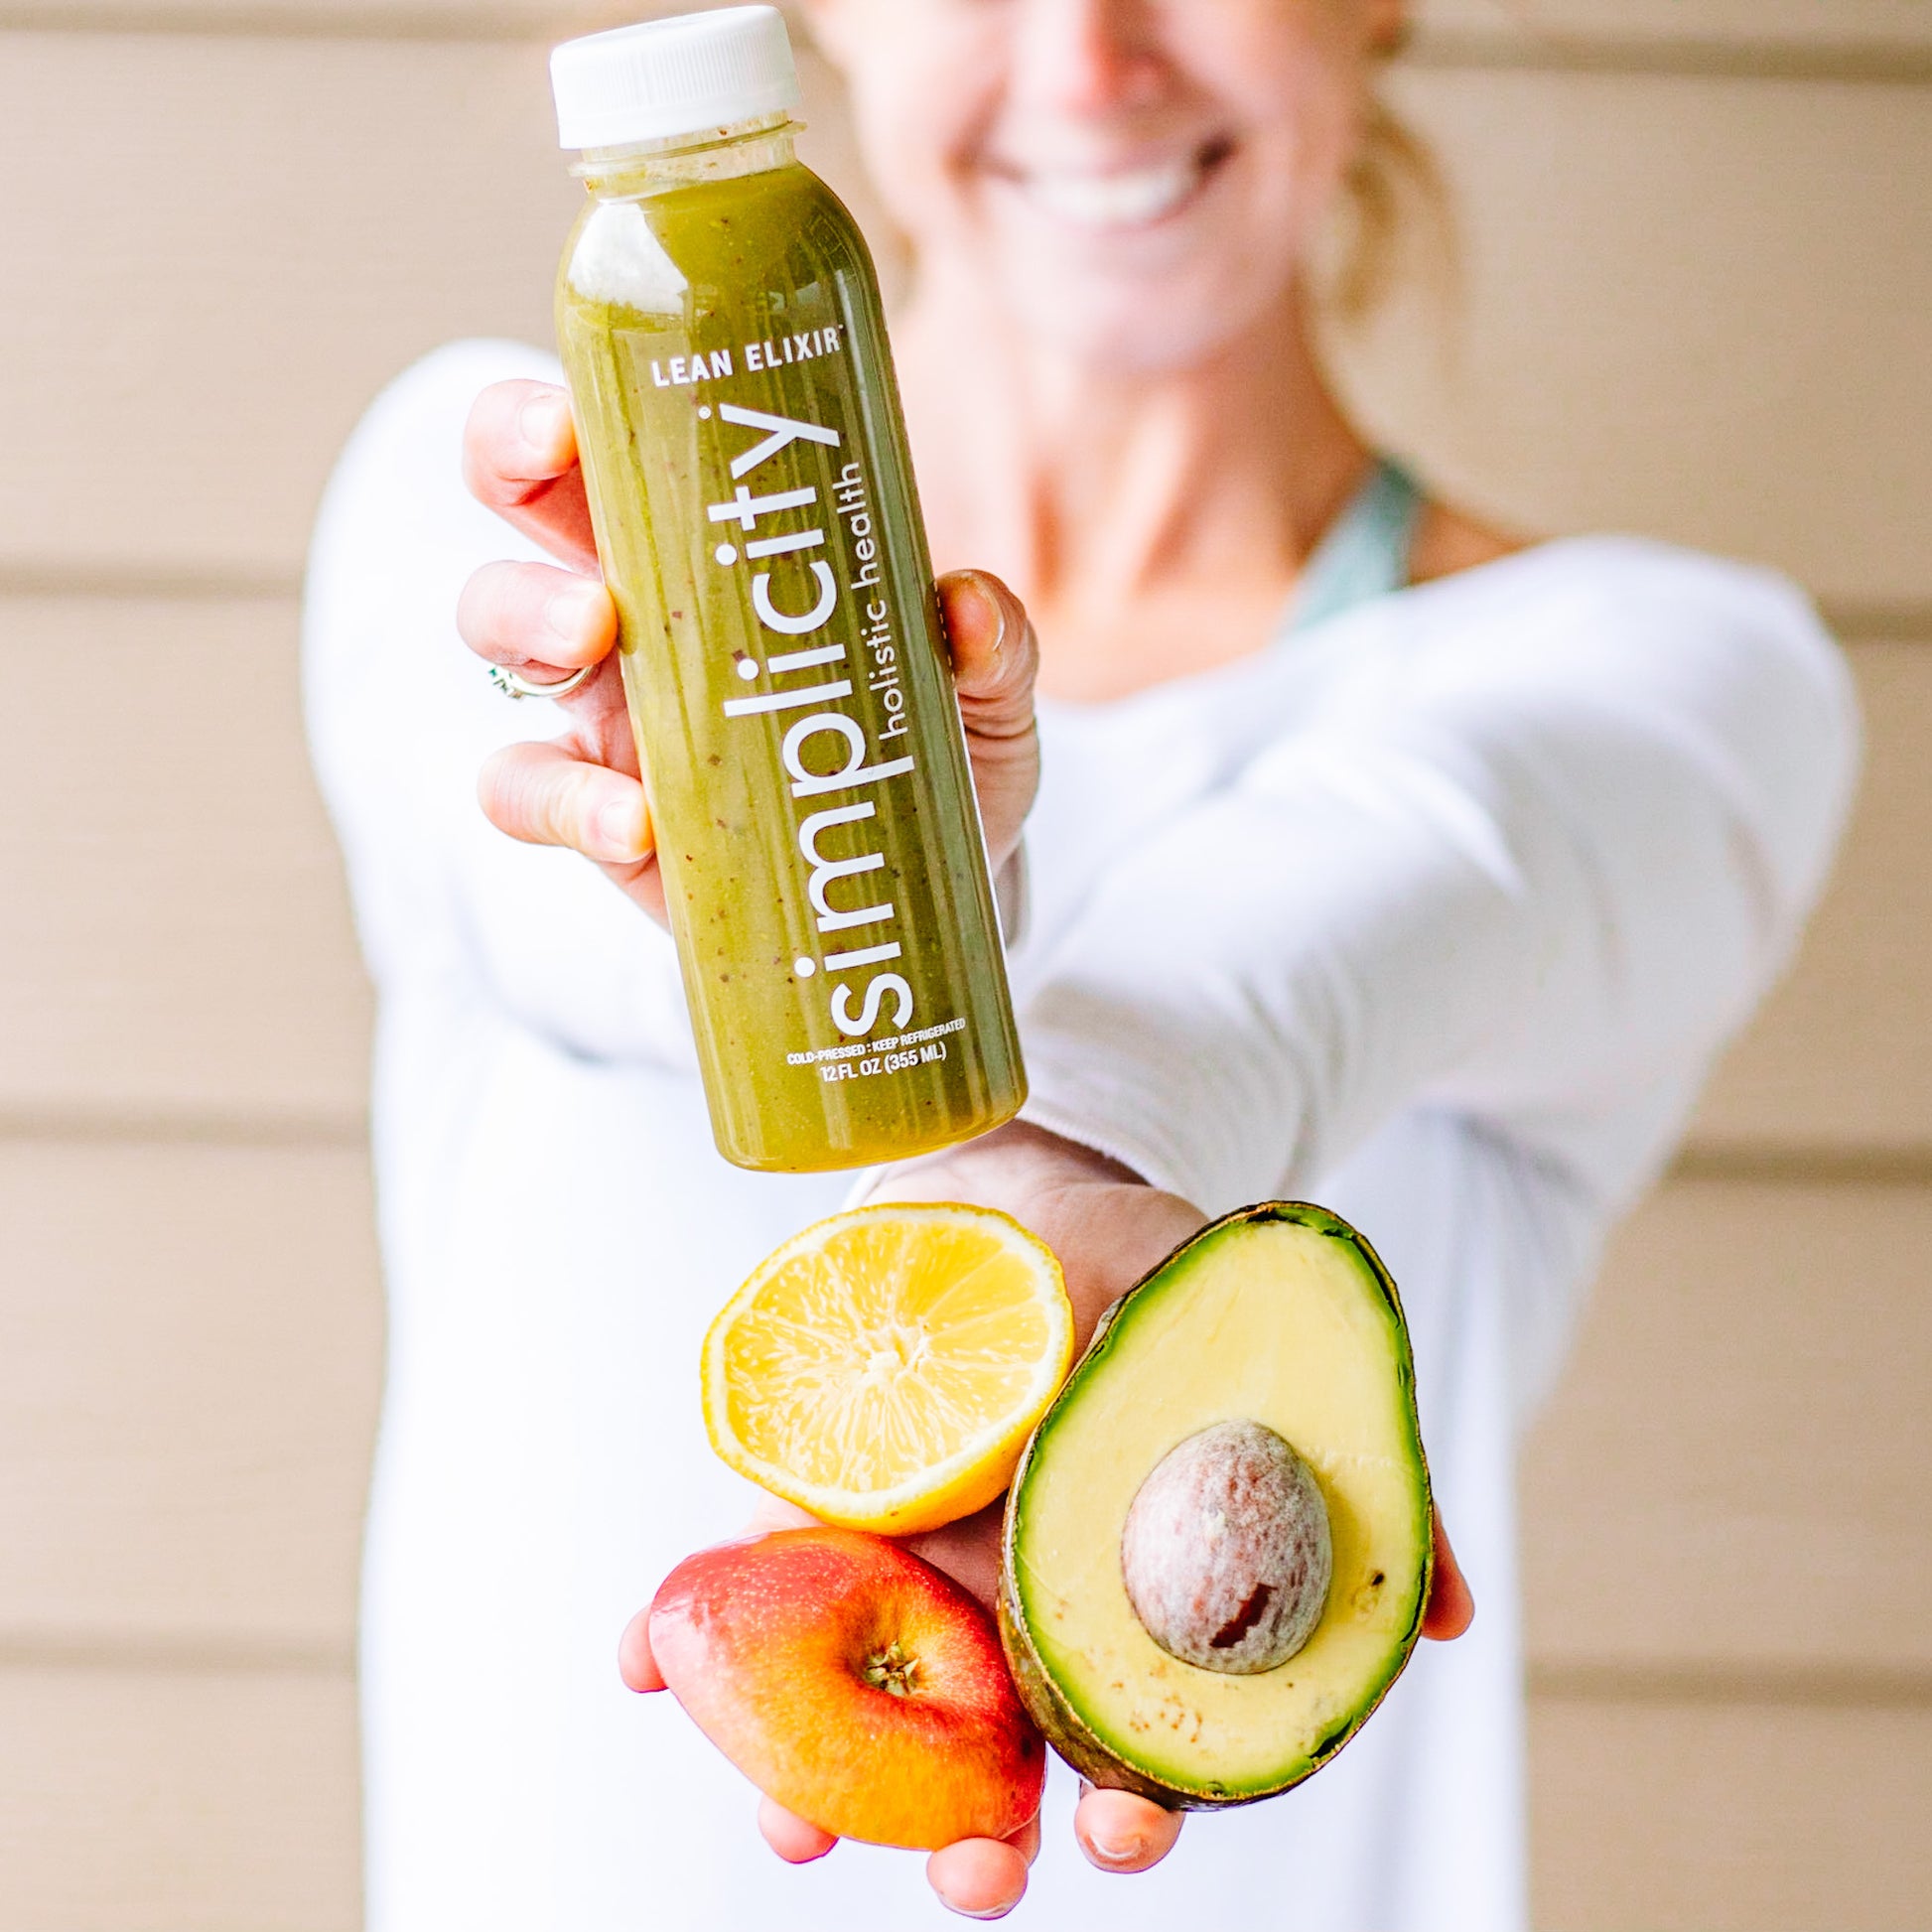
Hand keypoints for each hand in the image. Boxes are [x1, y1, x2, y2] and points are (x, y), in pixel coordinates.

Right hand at [456, 379, 1039, 926]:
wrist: (913, 893)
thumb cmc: (928, 758)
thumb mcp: (984, 701)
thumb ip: (995, 650)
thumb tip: (966, 605)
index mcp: (714, 542)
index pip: (615, 439)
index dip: (567, 403)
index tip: (576, 405)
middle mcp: (639, 608)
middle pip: (526, 502)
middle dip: (511, 462)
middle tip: (563, 469)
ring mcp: (606, 712)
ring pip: (502, 628)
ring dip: (525, 615)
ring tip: (589, 636)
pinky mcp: (598, 817)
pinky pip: (525, 792)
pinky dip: (562, 802)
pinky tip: (635, 821)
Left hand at [618, 1123, 1473, 1918]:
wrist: (1035, 1177)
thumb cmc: (1157, 1284)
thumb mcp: (1264, 1361)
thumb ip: (1355, 1482)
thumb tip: (1457, 1617)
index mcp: (1104, 1590)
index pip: (1119, 1725)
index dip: (1124, 1799)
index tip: (1123, 1835)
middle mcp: (997, 1594)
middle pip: (984, 1743)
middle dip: (975, 1830)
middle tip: (978, 1883)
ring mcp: (896, 1550)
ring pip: (854, 1694)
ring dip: (812, 1773)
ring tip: (793, 1829)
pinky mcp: (809, 1489)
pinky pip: (741, 1572)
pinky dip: (684, 1627)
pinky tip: (643, 1656)